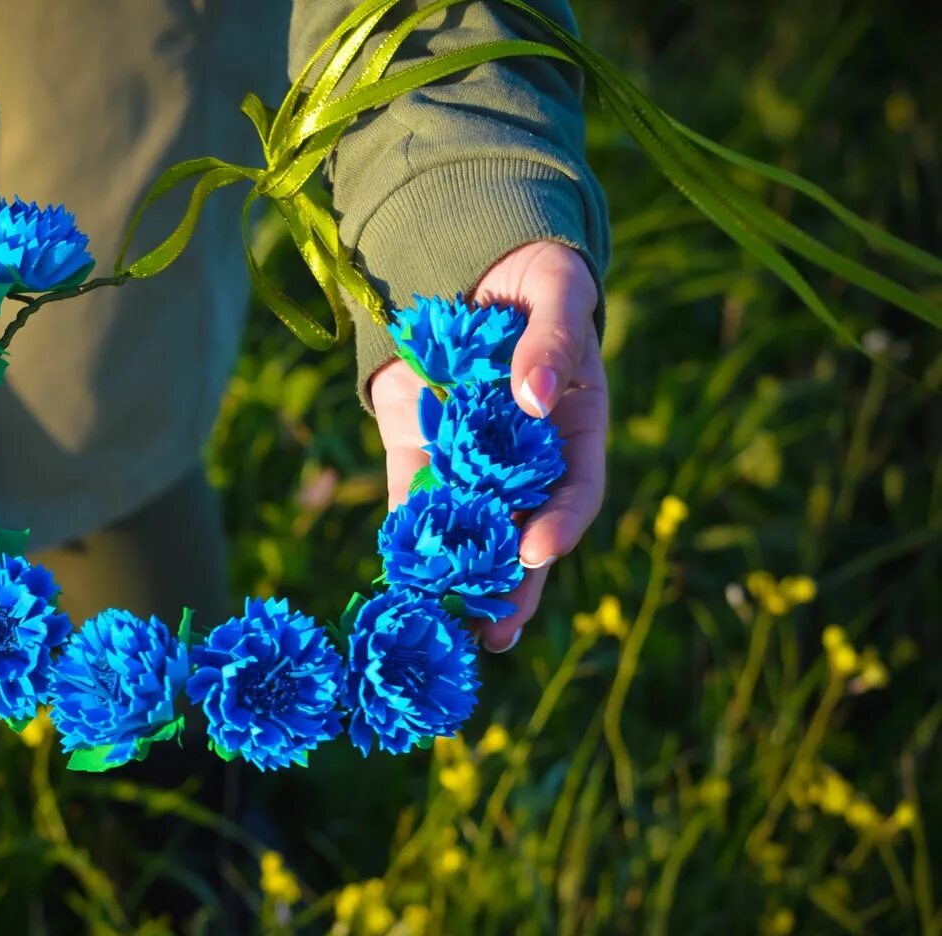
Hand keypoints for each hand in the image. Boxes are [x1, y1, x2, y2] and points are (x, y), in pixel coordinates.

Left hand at [371, 240, 607, 652]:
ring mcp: (470, 462)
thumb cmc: (535, 280)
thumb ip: (552, 343)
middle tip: (495, 633)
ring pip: (468, 533)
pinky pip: (415, 502)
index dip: (561, 524)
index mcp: (571, 429)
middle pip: (523, 533)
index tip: (537, 550)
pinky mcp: (420, 452)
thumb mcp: (557, 293)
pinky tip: (397, 582)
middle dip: (511, 587)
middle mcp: (523, 460)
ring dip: (457, 583)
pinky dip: (406, 541)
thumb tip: (535, 398)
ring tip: (441, 629)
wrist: (472, 264)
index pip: (576, 490)